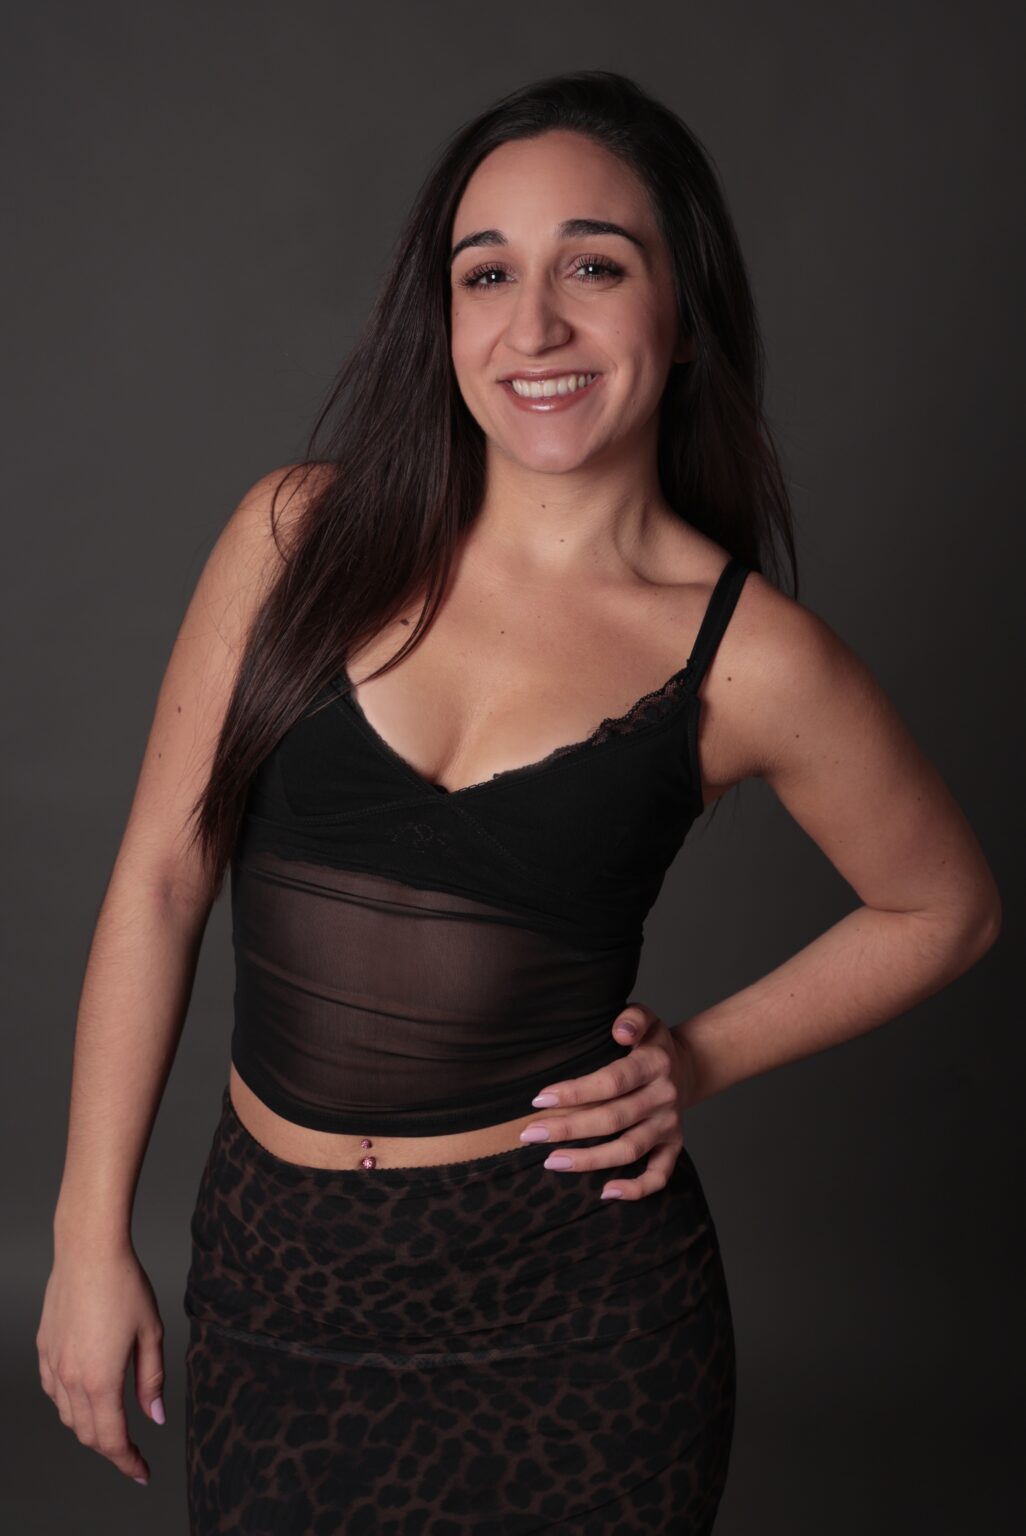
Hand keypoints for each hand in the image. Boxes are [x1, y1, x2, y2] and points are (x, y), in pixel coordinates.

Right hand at [37, 1240, 165, 1485]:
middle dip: (111, 1449)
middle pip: (88, 1434)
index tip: (142, 1473)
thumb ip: (151, 1380)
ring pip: (68, 1416)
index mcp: (100, 1380)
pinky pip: (55, 1392)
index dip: (128, 1461)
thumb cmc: (124, 1287)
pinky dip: (71, 1405)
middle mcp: (71, 1379)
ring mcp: (54, 1365)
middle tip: (133, 1453)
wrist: (88, 1252)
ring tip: (113, 1426)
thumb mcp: (150, 1333)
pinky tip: (87, 1396)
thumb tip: (154, 1417)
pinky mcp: (45, 1349)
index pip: (112, 1439)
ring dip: (90, 1428)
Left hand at [520, 1003, 698, 1199]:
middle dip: (568, 1128)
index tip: (539, 1099)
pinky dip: (637, 1188)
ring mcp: (669, 1125)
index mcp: (654, 1064)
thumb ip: (632, 1018)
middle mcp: (663, 1097)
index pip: (612, 1081)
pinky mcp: (673, 1145)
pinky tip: (606, 1192)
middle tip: (530, 1134)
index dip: (575, 1092)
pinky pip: (660, 1175)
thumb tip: (619, 1031)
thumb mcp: (646, 1018)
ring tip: (550, 1162)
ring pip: (629, 1149)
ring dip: (589, 1160)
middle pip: (614, 1118)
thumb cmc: (651, 1042)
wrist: (687, 1066)